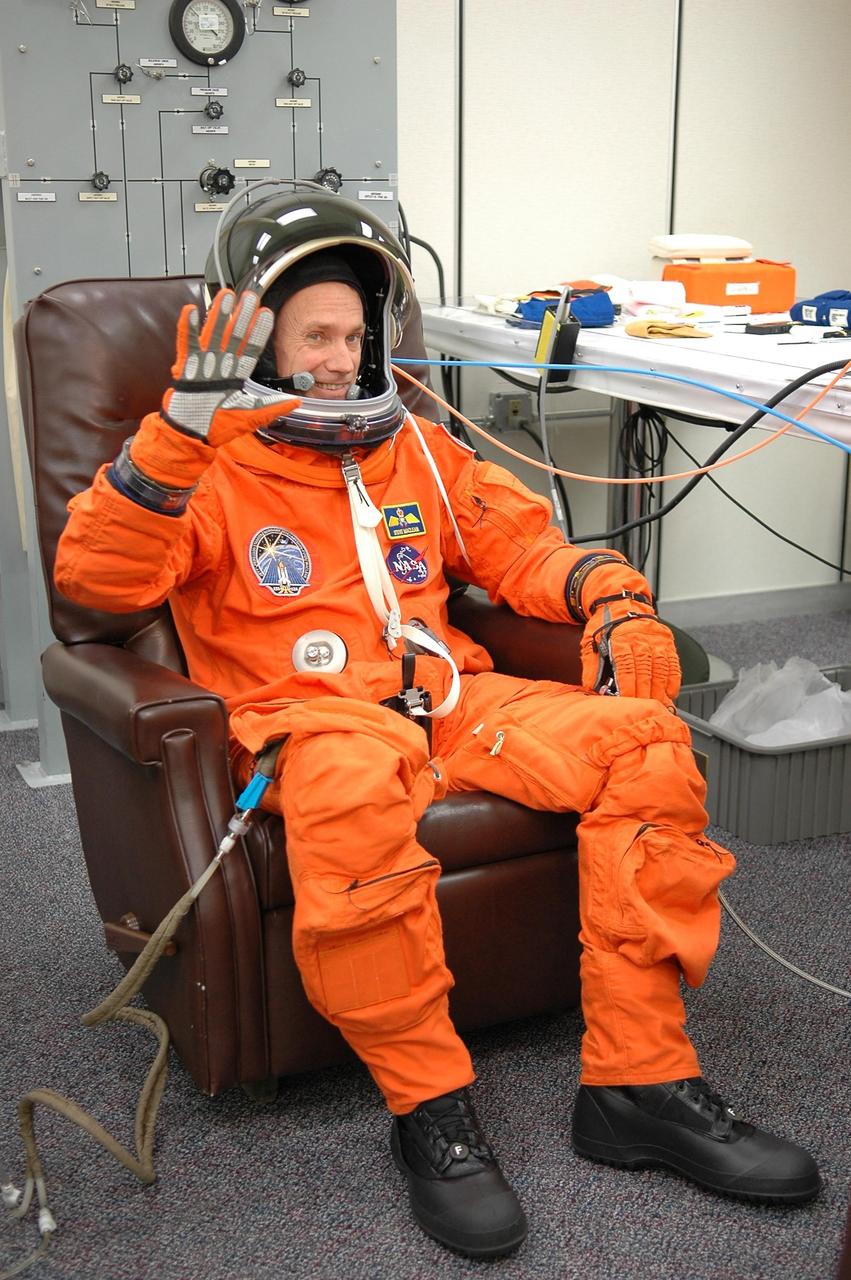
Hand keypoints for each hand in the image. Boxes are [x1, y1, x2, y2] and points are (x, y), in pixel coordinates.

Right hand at [162, 289, 298, 447]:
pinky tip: (192, 311)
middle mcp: (221, 366)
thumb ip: (273, 406)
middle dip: (242, 316)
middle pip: (233, 336)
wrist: (192, 434)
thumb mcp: (252, 415)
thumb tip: (297, 401)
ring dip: (219, 315)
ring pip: (212, 334)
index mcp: (236, 375)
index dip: (258, 332)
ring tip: (226, 295)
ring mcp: (203, 365)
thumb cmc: (220, 426)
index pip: (250, 349)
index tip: (267, 314)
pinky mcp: (185, 368)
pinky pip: (187, 345)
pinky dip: (188, 329)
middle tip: (250, 296)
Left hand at [581, 601, 680, 703]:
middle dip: (645, 693)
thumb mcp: (590, 642)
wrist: (620, 602)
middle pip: (645, 671)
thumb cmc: (604, 625)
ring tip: (657, 705)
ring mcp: (656, 640)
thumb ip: (592, 666)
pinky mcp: (667, 642)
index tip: (628, 702)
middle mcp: (641, 639)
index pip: (626, 668)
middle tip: (643, 708)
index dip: (628, 687)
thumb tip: (593, 689)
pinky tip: (669, 694)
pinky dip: (673, 681)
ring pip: (661, 669)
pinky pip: (674, 664)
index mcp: (620, 639)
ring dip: (660, 690)